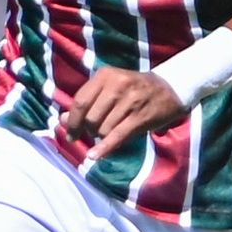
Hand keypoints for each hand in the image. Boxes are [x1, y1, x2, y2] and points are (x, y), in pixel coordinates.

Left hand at [56, 67, 184, 163]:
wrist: (170, 88)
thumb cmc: (134, 89)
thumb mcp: (110, 88)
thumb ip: (86, 102)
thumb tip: (61, 120)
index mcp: (105, 75)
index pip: (80, 102)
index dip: (72, 121)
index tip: (70, 134)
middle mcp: (117, 85)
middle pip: (90, 118)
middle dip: (89, 130)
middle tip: (94, 133)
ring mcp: (130, 101)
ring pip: (103, 129)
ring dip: (101, 137)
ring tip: (108, 133)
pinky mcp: (140, 117)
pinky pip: (116, 136)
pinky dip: (104, 149)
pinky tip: (94, 156)